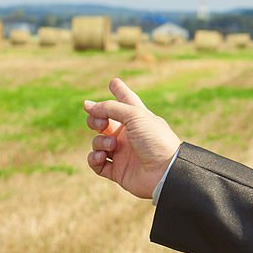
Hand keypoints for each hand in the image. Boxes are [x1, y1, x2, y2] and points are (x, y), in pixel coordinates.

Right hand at [84, 77, 181, 198]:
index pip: (126, 101)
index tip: (114, 82)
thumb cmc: (155, 139)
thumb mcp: (135, 116)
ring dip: (99, 142)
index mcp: (137, 118)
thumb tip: (87, 105)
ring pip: (98, 142)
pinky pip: (96, 162)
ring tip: (112, 145)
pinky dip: (94, 158)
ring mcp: (122, 152)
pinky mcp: (117, 170)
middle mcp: (129, 134)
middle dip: (95, 120)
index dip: (119, 91)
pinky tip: (101, 156)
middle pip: (103, 121)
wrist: (165, 171)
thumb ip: (110, 108)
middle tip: (101, 123)